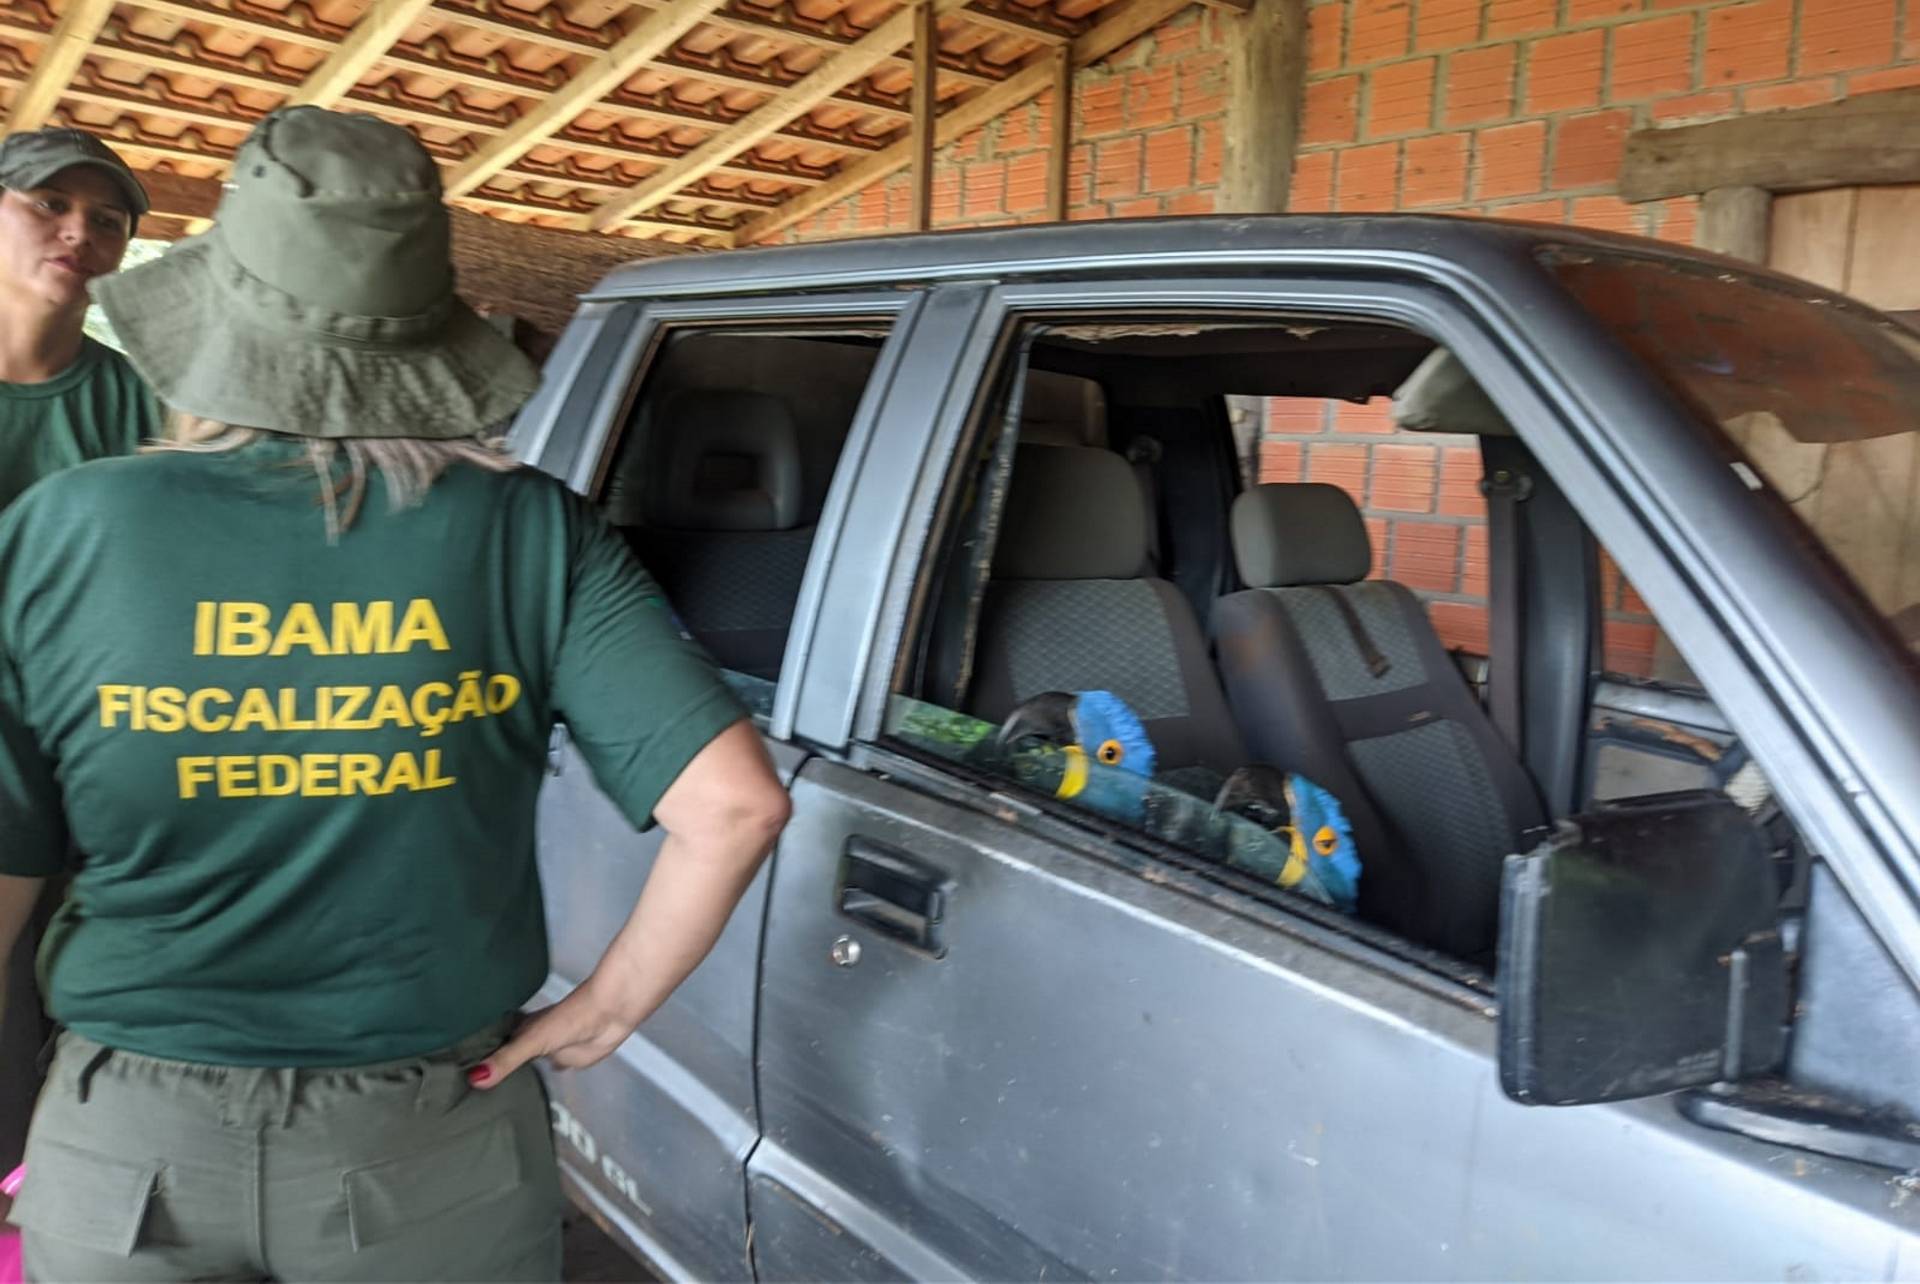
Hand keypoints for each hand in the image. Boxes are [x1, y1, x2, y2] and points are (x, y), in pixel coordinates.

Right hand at [466, 980, 641, 1088]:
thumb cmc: (569, 1018)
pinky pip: (540, 1073)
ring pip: (518, 1066)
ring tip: (478, 1094)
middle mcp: (525, 1039)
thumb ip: (506, 1060)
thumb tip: (475, 1079)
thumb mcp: (532, 1041)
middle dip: (482, 1069)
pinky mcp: (561, 1060)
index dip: (466, 1055)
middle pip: (499, 1056)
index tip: (441, 1071)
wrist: (608, 1015)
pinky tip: (516, 1092)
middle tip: (452, 1091)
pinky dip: (529, 1080)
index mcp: (515, 1028)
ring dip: (505, 1075)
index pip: (484, 1044)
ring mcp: (543, 1050)